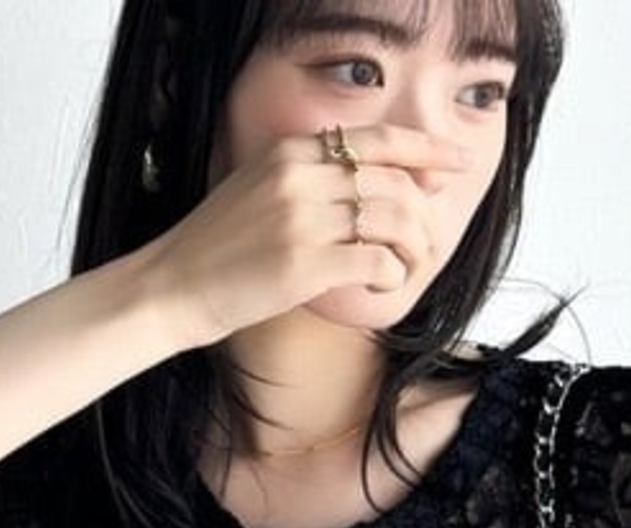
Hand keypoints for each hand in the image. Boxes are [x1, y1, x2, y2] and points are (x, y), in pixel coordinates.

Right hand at [143, 125, 468, 347]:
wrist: (174, 285)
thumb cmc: (221, 248)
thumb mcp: (261, 189)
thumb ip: (310, 178)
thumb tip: (376, 184)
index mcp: (292, 152)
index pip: (377, 139)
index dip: (426, 148)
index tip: (456, 161)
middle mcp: (301, 177)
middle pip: (396, 183)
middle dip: (424, 217)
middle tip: (426, 246)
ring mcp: (303, 219)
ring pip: (395, 220)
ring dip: (413, 250)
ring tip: (402, 269)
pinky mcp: (305, 264)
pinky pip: (378, 261)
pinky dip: (391, 276)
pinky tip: (379, 286)